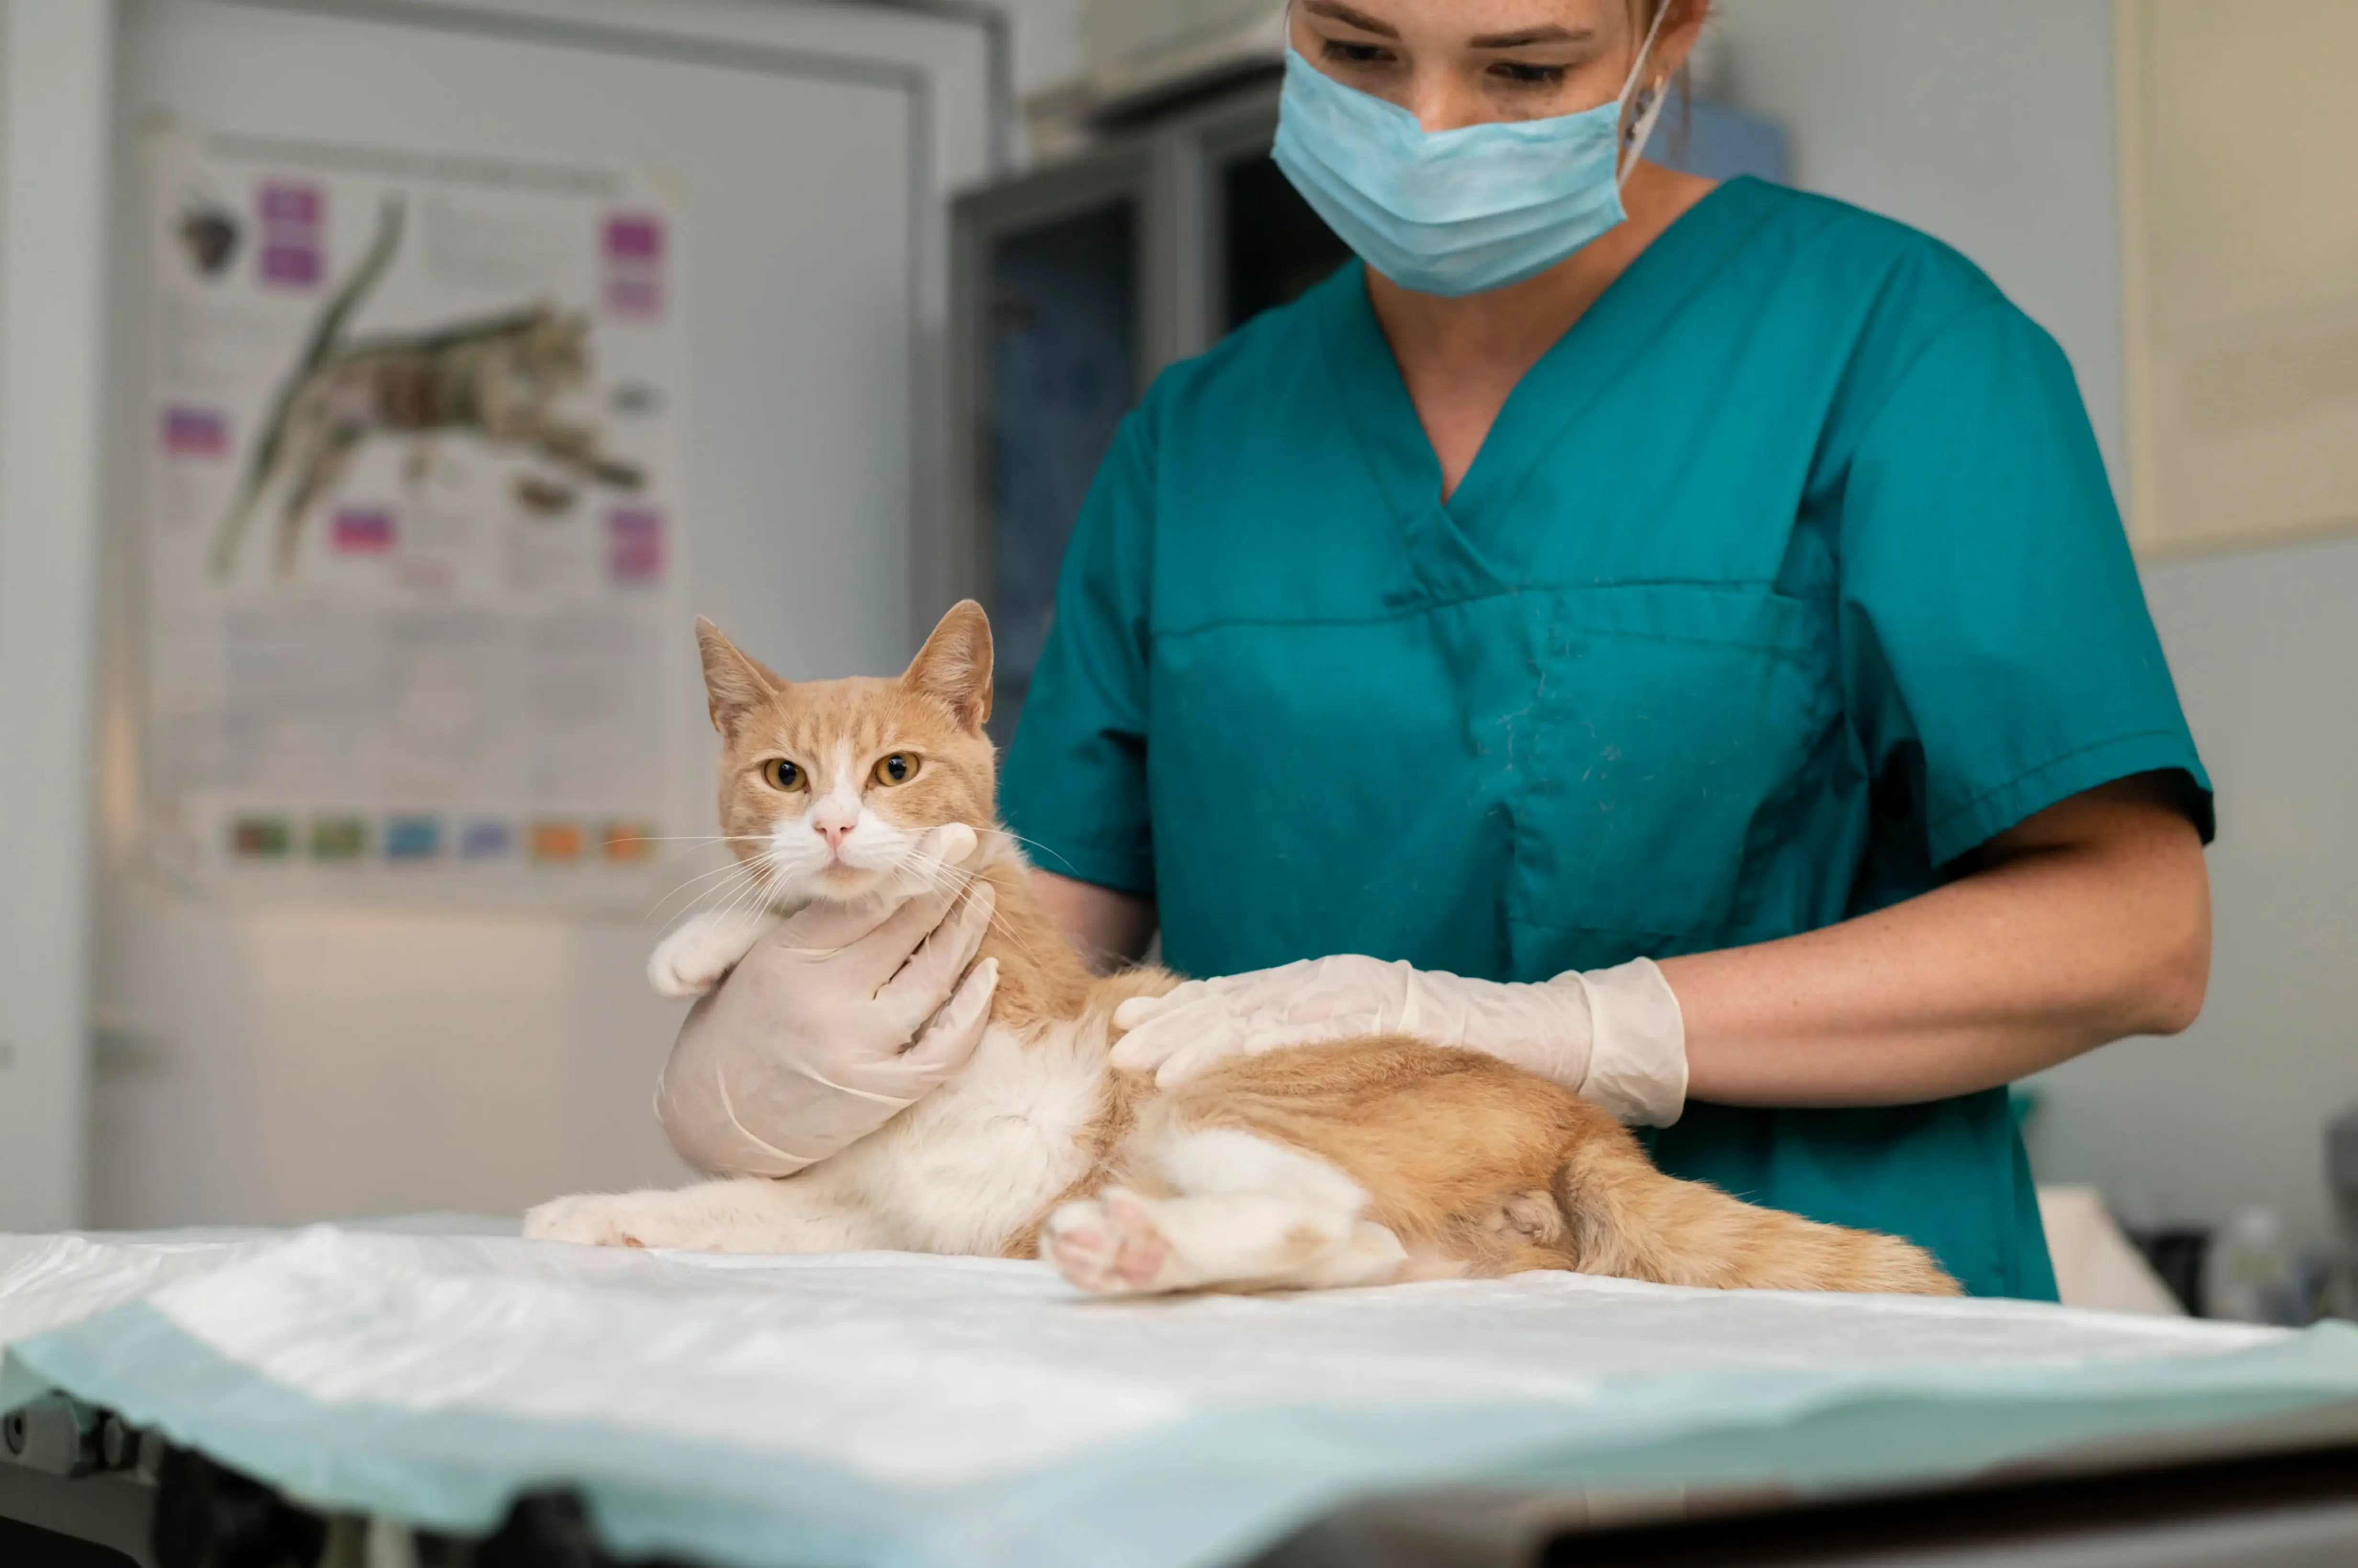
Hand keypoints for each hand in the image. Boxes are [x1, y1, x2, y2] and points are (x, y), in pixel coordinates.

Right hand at [656, 825, 1000, 1176]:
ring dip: (965, 933)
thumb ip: (804, 919)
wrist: (712, 1119)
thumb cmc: (736, 1027)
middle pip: (905, 928)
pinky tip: (988, 974)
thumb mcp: (749, 958)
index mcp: (787, 955)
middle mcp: (824, 997)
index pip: (865, 898)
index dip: (914, 864)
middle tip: (974, 851)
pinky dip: (973, 1008)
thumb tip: (862, 868)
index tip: (949, 837)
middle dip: (945, 885)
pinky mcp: (881, 1091)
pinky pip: (946, 1046)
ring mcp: (857, 1047)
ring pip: (933, 977)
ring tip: (981, 900)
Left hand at [1110, 954, 1686, 1125]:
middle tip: (1120, 1049)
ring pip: (1270, 1007)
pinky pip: (1327, 1018)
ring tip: (1153, 1058)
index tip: (1128, 1042)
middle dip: (1177, 1025)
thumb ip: (1331, 1069)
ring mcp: (1370, 990)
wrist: (1560, 1037)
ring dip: (1206, 1031)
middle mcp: (1342, 984)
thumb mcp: (1383, 1066)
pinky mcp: (1402, 1004)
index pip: (1242, 1006)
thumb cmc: (1469, 1059)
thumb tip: (1272, 1105)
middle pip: (1240, 1001)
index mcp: (1334, 996)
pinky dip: (1277, 1029)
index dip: (1183, 1023)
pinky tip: (1232, 1045)